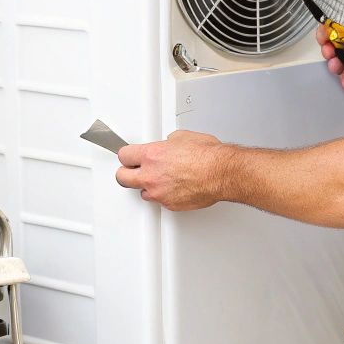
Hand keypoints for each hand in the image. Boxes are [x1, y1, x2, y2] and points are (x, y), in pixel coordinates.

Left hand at [114, 130, 229, 210]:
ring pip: (142, 193)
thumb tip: (168, 145)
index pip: (123, 156)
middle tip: (131, 171)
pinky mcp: (170, 205)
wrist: (221, 173)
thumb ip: (168, 143)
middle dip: (126, 173)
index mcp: (151, 155)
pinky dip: (165, 195)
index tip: (129, 157)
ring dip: (147, 186)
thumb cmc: (207, 156)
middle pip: (122, 178)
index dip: (127, 156)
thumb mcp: (183, 137)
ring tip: (159, 181)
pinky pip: (160, 201)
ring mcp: (159, 192)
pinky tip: (175, 188)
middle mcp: (151, 175)